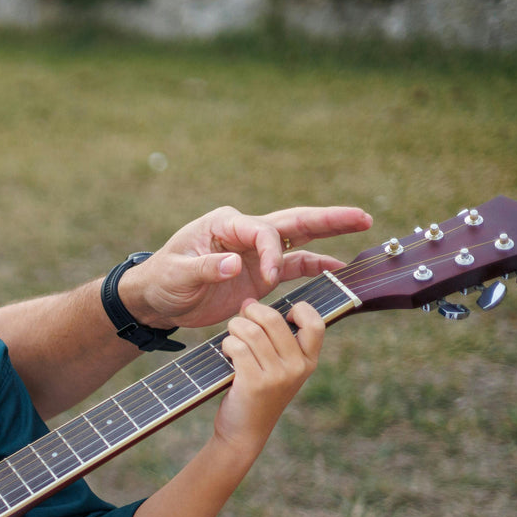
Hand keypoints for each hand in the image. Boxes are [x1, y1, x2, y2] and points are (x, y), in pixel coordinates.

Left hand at [121, 205, 371, 329]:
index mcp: (224, 224)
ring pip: (298, 241)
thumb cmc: (160, 282)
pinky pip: (292, 266)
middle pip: (292, 222)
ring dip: (328, 237)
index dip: (272, 254)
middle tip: (361, 216)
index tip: (268, 280)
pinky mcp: (258, 273)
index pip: (262, 230)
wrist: (154, 300)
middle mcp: (243, 232)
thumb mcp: (177, 275)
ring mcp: (254, 252)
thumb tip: (235, 265)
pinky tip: (337, 269)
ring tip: (362, 227)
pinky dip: (314, 266)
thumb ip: (206, 269)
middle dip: (327, 219)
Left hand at [212, 298, 323, 456]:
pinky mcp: (254, 383)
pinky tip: (226, 351)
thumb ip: (271, 337)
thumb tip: (250, 302)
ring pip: (251, 331)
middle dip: (251, 312)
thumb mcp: (277, 368)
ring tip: (231, 336)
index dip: (298, 309)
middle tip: (241, 319)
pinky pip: (238, 347)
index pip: (315, 323)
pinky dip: (227, 344)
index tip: (280, 314)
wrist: (244, 433)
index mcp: (308, 361)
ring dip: (234, 328)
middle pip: (274, 319)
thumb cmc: (257, 394)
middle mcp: (297, 368)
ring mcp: (277, 376)